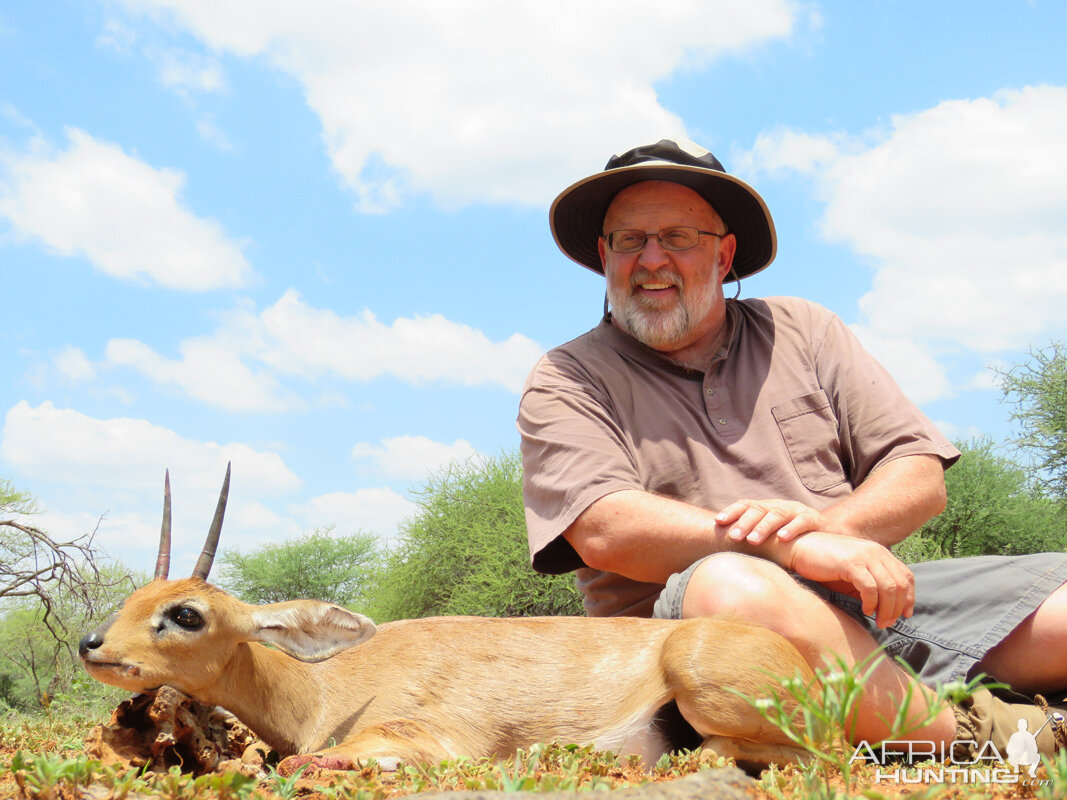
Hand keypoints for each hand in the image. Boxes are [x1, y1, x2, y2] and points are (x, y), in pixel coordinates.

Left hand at [716, 499, 825, 543]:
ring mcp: (795, 510)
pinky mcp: (812, 518)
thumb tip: (719, 549)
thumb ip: (750, 539)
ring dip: (763, 527)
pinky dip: (792, 528)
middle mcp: (779, 505)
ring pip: (777, 514)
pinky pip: (801, 522)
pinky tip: (782, 537)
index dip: (731, 511)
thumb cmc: (789, 539)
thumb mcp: (769, 536)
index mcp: (765, 508)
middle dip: (744, 523)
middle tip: (733, 537)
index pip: (745, 505)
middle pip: (759, 510)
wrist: (824, 535)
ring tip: (753, 540)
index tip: (718, 522)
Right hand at [785, 532, 914, 628]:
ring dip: (887, 609)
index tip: (905, 615)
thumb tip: (886, 607)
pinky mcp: (851, 563)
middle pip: (901, 584)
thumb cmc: (823, 563)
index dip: (909, 597)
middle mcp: (876, 551)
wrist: (799, 548)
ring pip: (889, 588)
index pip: (906, 576)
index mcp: (879, 552)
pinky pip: (870, 588)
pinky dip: (871, 603)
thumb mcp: (853, 572)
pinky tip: (865, 610)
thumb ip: (870, 583)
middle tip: (888, 623)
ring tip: (879, 621)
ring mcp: (864, 556)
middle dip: (898, 607)